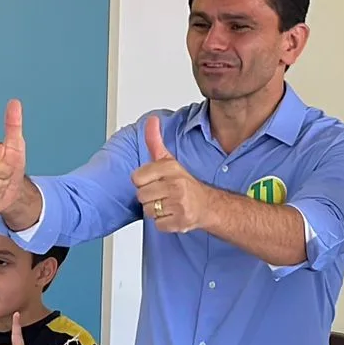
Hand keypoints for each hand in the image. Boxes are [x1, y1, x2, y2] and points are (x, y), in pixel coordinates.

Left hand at [133, 116, 214, 232]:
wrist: (207, 205)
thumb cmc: (184, 184)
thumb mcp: (168, 160)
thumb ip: (155, 141)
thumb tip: (151, 120)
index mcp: (170, 169)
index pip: (136, 178)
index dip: (143, 182)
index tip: (155, 181)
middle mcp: (176, 185)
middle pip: (141, 196)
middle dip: (149, 197)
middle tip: (163, 194)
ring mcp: (179, 204)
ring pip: (148, 211)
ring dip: (156, 211)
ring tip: (168, 204)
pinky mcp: (180, 222)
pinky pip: (158, 224)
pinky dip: (164, 223)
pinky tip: (173, 215)